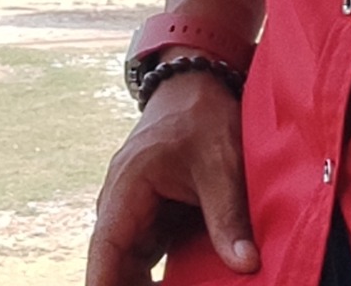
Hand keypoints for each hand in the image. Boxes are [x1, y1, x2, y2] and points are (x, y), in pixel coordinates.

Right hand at [86, 71, 258, 282]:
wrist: (198, 85)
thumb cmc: (203, 114)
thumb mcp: (220, 161)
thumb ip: (228, 214)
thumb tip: (245, 264)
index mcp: (127, 186)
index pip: (106, 249)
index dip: (105, 285)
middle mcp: (121, 203)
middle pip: (113, 265)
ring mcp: (133, 212)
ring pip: (128, 267)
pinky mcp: (150, 218)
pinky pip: (145, 260)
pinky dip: (158, 280)